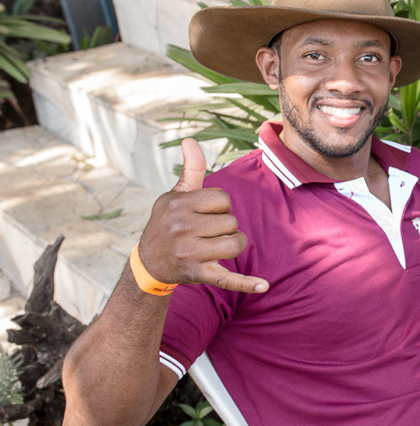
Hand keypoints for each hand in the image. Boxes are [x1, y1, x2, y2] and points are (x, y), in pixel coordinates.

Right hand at [136, 139, 267, 293]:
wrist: (149, 262)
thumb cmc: (168, 221)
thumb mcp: (176, 194)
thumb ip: (191, 169)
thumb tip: (191, 140)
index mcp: (179, 205)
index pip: (223, 199)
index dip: (219, 206)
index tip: (204, 213)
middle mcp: (182, 228)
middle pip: (231, 222)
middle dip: (225, 226)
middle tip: (205, 232)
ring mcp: (190, 253)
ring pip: (235, 244)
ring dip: (232, 244)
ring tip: (213, 246)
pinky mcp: (198, 273)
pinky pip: (227, 278)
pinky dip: (246, 283)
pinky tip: (264, 285)